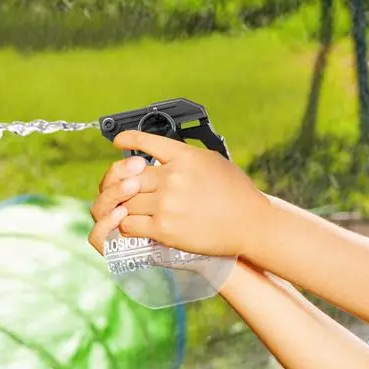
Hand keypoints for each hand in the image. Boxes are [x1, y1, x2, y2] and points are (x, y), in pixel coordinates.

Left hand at [90, 130, 271, 257]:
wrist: (250, 223)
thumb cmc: (237, 193)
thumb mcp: (213, 162)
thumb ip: (185, 157)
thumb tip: (163, 157)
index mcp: (184, 157)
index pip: (146, 142)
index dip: (128, 139)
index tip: (118, 140)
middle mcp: (172, 178)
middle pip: (129, 176)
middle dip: (121, 182)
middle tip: (118, 186)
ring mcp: (167, 204)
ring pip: (126, 201)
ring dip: (122, 205)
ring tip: (124, 208)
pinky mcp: (164, 229)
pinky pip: (130, 224)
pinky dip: (125, 223)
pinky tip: (130, 222)